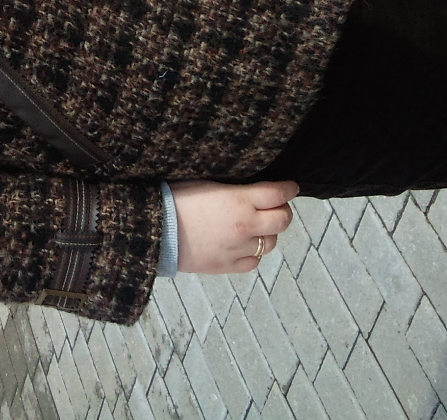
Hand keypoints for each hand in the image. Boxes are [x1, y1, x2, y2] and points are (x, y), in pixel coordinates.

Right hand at [171, 179, 298, 273]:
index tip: (291, 187)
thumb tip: (247, 183)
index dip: (289, 189)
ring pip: (270, 243)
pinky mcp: (227, 265)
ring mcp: (238, 248)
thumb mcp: (204, 181)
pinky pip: (252, 262)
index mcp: (240, 200)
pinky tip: (241, 245)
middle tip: (276, 206)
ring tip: (255, 226)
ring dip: (267, 233)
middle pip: (282, 220)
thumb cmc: (174, 199)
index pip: (277, 193)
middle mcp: (245, 226)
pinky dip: (252, 253)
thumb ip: (232, 185)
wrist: (155, 231)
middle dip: (283, 211)